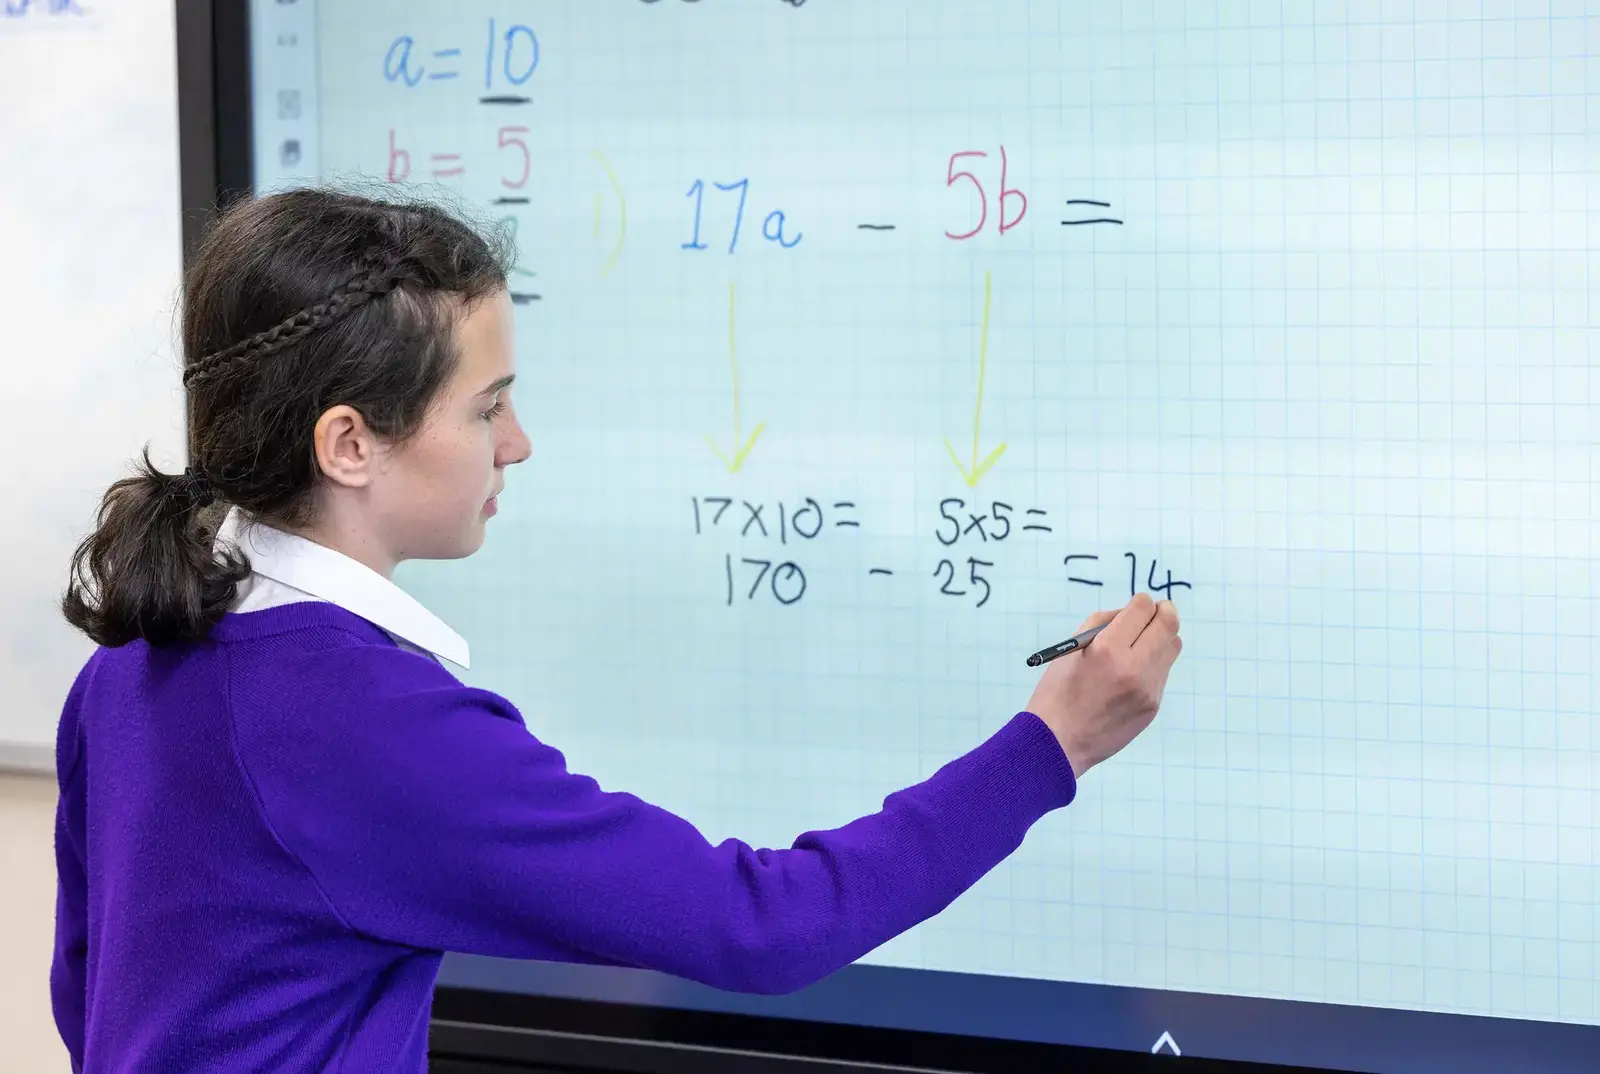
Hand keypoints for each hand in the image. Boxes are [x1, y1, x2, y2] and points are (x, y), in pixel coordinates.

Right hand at [1025, 593, 1181, 775]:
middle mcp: (1134, 669)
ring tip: (1141, 643)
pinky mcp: (1152, 706)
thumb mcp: (1071, 649)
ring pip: (1171, 649)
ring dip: (1160, 638)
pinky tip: (1131, 673)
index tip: (1139, 603)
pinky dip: (1152, 664)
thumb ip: (1102, 623)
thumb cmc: (1058, 691)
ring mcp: (1148, 690)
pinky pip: (1162, 673)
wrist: (1059, 742)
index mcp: (1108, 650)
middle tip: (1157, 610)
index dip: (1142, 601)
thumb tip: (1131, 613)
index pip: (1143, 610)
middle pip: (1168, 625)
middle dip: (1163, 612)